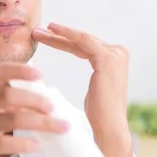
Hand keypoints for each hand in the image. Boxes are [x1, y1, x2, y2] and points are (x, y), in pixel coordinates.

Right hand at [0, 63, 68, 156]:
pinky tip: (37, 146)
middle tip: (52, 106)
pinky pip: (4, 143)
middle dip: (34, 99)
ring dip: (39, 122)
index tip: (39, 73)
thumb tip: (33, 95)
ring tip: (58, 126)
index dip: (18, 70)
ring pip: (11, 119)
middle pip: (8, 95)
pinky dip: (24, 144)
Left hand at [32, 23, 130, 139]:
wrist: (109, 126)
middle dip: (58, 36)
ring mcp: (115, 54)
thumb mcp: (95, 89)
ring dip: (57, 35)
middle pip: (82, 42)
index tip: (45, 37)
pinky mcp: (107, 58)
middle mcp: (119, 53)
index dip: (65, 41)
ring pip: (80, 40)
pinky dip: (67, 34)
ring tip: (38, 32)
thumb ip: (95, 74)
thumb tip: (84, 72)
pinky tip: (52, 30)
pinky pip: (83, 41)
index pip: (85, 47)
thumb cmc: (99, 114)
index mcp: (116, 59)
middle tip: (37, 31)